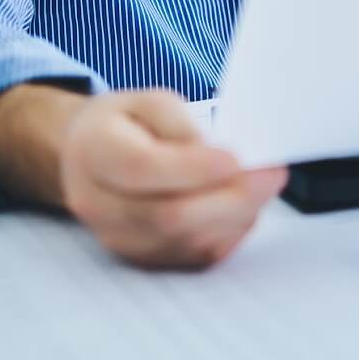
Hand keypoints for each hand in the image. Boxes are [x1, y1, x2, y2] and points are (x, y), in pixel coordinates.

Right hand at [58, 89, 287, 268]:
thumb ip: (180, 122)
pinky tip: (244, 207)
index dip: (194, 167)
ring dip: (236, 216)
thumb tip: (217, 154)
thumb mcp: (147, 100)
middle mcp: (99, 204)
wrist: (86, 157)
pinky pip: (193, 257)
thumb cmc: (123, 125)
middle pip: (168, 216)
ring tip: (263, 186)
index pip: (142, 168)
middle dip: (230, 196)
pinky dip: (228, 233)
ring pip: (186, 242)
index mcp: (95, 152)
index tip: (236, 157)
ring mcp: (119, 239)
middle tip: (271, 174)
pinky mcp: (143, 258)